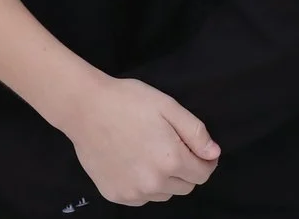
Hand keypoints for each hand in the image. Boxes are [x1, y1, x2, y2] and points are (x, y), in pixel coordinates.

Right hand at [59, 76, 218, 204]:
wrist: (85, 108)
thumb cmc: (127, 101)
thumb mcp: (168, 106)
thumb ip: (195, 132)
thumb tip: (213, 153)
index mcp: (171, 160)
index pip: (203, 174)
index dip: (205, 161)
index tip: (199, 151)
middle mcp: (153, 183)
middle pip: (185, 186)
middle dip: (185, 170)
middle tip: (171, 146)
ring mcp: (133, 192)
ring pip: (163, 193)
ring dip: (164, 179)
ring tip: (149, 152)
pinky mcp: (116, 195)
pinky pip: (141, 197)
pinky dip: (143, 185)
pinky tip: (133, 162)